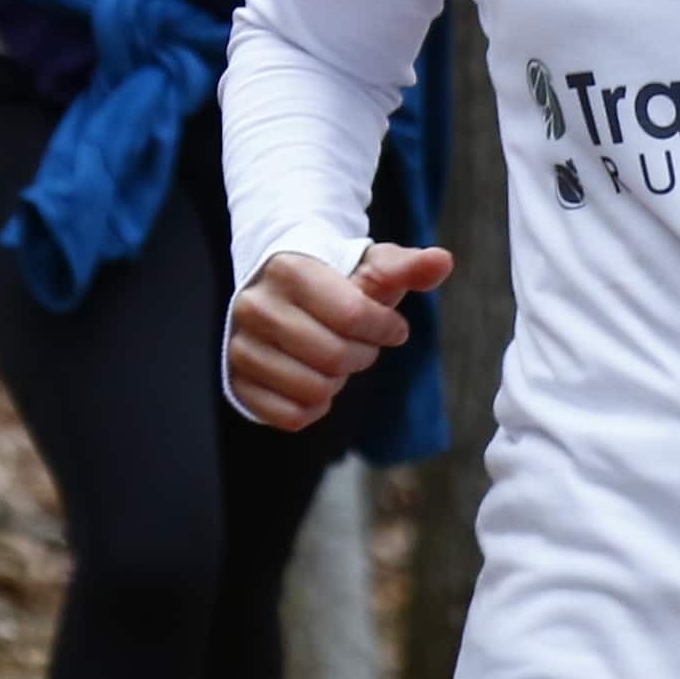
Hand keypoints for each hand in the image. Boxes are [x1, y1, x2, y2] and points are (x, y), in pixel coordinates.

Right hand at [228, 243, 453, 431]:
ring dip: (337, 382)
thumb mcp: (371, 267)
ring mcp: (241, 346)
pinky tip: (315, 381)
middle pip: (334, 357)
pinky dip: (313, 407)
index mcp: (288, 269)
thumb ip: (407, 267)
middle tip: (361, 345)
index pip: (353, 316)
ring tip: (333, 360)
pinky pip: (289, 417)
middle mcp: (255, 306)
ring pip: (312, 390)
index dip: (384, 329)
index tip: (392, 328)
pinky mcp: (237, 382)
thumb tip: (442, 261)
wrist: (284, 292)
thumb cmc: (336, 282)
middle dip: (361, 356)